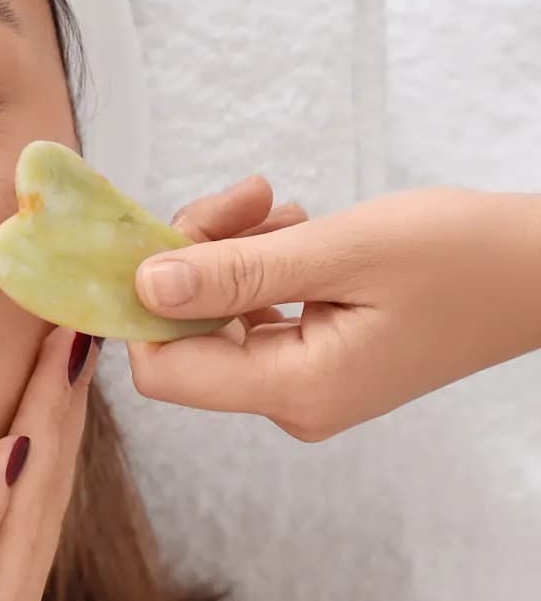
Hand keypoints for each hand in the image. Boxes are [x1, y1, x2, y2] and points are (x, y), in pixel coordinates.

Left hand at [0, 325, 97, 600]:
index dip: (29, 420)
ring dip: (45, 425)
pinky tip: (17, 440)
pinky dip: (6, 504)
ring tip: (63, 340)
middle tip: (71, 312)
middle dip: (53, 401)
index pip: (8, 504)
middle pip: (36, 493)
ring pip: (25, 516)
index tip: (35, 345)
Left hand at [127, 181, 540, 440]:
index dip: (140, 305)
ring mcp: (304, 385)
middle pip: (187, 335)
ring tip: (278, 207)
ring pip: (216, 317)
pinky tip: (292, 229)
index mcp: (294, 390)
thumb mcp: (339, 251)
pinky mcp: (318, 362)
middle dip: (194, 259)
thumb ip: (236, 271)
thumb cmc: (460, 256)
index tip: (156, 234)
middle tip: (244, 198)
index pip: (163, 370)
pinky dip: (257, 267)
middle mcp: (291, 403)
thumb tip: (144, 285)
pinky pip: (254, 315)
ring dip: (228, 253)